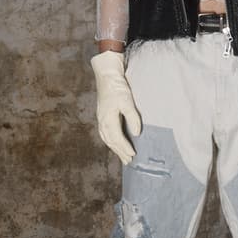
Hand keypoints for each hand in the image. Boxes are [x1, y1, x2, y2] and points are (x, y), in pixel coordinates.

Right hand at [90, 50, 141, 165]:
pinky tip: (115, 143)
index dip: (125, 148)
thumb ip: (132, 118)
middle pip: (111, 141)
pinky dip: (111, 141)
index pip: (117, 138)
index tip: (133, 155)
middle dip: (120, 152)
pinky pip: (106, 133)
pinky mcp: (102, 115)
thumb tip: (136, 133)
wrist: (106, 76)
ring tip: (123, 156)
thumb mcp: (127, 102)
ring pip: (107, 138)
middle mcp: (102, 121)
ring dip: (115, 148)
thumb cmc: (117, 88)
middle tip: (129, 161)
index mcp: (108, 119)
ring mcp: (101, 119)